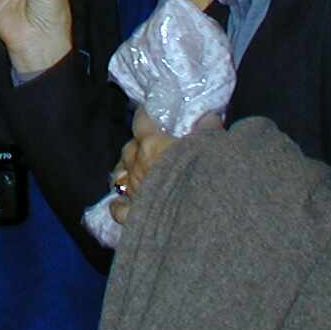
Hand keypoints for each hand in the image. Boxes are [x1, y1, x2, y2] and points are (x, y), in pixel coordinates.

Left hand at [106, 108, 220, 224]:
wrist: (202, 216)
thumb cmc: (208, 175)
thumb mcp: (212, 146)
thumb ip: (208, 128)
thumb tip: (209, 116)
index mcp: (153, 144)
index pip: (142, 121)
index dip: (145, 116)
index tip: (149, 113)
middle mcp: (138, 165)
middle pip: (129, 149)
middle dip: (138, 145)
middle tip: (150, 146)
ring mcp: (133, 191)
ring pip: (120, 175)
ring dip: (127, 170)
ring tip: (135, 170)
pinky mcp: (133, 216)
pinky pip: (118, 209)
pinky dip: (119, 204)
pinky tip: (121, 202)